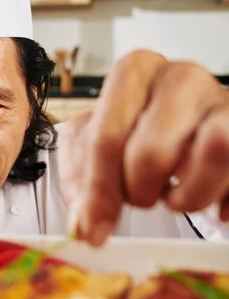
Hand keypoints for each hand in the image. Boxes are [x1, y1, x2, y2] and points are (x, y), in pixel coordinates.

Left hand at [59, 50, 228, 245]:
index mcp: (135, 72)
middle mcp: (181, 77)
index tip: (93, 227)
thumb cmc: (135, 131)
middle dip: (139, 191)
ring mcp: (222, 100)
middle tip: (140, 195)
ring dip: (187, 197)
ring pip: (214, 151)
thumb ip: (83, 184)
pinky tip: (212, 203)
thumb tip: (85, 227)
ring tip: (176, 197)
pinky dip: (223, 203)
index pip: (107, 138)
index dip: (98, 190)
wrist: (183, 125)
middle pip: (151, 153)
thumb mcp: (92, 147)